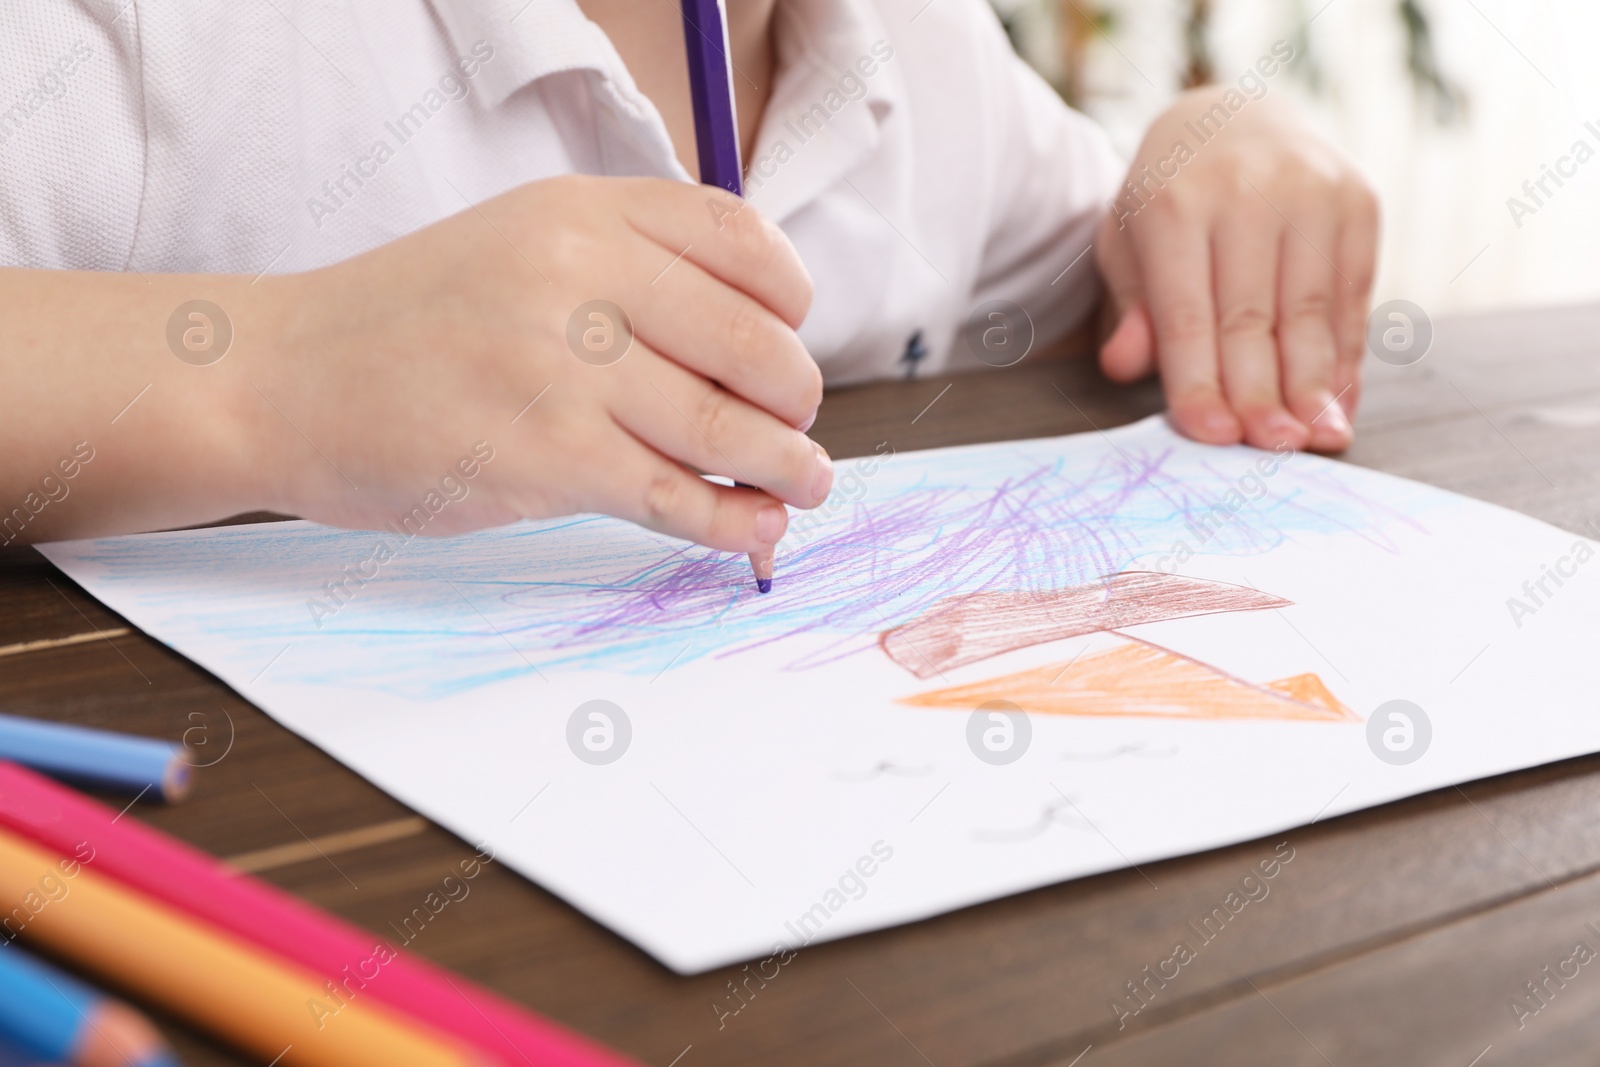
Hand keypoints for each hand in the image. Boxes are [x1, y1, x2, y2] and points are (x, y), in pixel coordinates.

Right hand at [244, 175, 830, 551]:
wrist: (280, 379)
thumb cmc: (411, 322)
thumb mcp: (521, 245)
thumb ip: (628, 271)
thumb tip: (755, 345)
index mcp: (583, 211)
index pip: (742, 241)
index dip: (791, 302)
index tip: (790, 341)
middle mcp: (581, 274)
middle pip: (754, 342)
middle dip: (796, 398)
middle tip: (795, 429)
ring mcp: (563, 367)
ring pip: (726, 426)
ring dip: (788, 466)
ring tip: (805, 485)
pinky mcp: (545, 458)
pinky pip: (675, 496)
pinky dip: (732, 521)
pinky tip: (754, 530)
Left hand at [1095, 87, 1379, 452]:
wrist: (1232, 117)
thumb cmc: (1167, 199)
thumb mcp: (1127, 241)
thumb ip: (1130, 305)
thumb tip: (1125, 364)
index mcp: (1175, 203)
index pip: (1189, 313)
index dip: (1202, 380)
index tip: (1214, 437)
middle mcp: (1248, 190)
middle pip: (1254, 317)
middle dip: (1262, 392)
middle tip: (1269, 450)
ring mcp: (1312, 191)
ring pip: (1312, 309)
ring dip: (1314, 384)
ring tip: (1316, 439)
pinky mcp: (1359, 201)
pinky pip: (1352, 294)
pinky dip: (1346, 354)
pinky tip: (1340, 401)